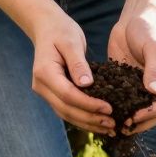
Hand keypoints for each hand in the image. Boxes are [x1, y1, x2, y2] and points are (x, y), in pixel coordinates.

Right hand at [31, 10, 114, 135]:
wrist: (47, 28)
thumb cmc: (61, 31)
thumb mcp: (72, 42)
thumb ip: (78, 63)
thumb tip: (87, 85)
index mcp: (45, 73)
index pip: (68, 95)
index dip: (89, 104)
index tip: (109, 108)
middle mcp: (41, 86)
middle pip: (66, 109)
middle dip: (90, 118)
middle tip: (113, 124)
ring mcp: (45, 92)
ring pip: (66, 114)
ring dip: (88, 123)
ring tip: (110, 128)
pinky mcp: (53, 94)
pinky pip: (68, 110)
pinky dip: (83, 118)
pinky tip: (99, 122)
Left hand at [108, 8, 155, 134]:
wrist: (135, 18)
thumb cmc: (149, 29)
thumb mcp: (153, 46)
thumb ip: (153, 68)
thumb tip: (154, 92)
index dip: (151, 113)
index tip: (135, 116)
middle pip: (153, 113)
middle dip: (140, 123)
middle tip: (123, 127)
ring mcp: (141, 86)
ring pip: (137, 110)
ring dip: (128, 120)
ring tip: (113, 127)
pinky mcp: (126, 83)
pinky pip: (122, 99)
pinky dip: (115, 108)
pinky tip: (102, 113)